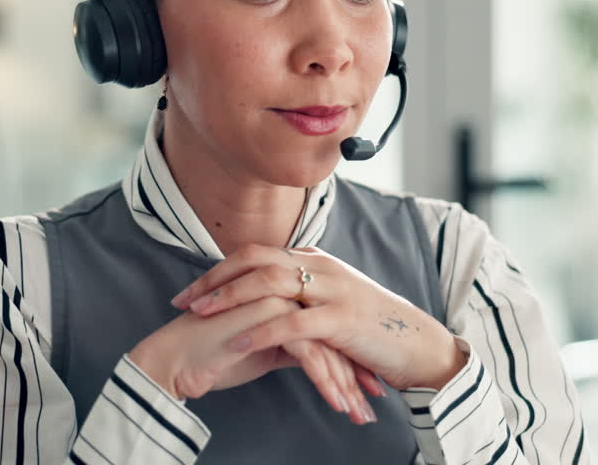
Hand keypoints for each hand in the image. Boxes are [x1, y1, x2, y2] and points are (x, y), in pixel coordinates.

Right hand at [129, 296, 380, 422]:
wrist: (177, 360)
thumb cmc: (217, 355)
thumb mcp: (266, 348)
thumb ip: (292, 343)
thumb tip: (319, 357)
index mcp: (286, 292)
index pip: (331, 323)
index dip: (353, 357)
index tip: (370, 384)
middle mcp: (286, 290)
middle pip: (335, 332)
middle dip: (358, 370)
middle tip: (376, 401)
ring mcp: (278, 301)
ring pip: (327, 344)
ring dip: (346, 383)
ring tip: (359, 413)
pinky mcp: (270, 320)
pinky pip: (310, 354)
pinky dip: (326, 383)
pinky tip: (338, 405)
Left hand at [170, 245, 467, 390]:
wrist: (415, 344)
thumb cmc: (370, 329)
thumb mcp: (331, 303)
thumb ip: (301, 296)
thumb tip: (263, 303)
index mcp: (315, 260)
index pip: (256, 254)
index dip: (219, 270)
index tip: (190, 292)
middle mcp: (321, 266)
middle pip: (256, 260)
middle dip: (215, 280)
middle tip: (182, 301)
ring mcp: (332, 289)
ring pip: (271, 282)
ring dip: (230, 298)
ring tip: (200, 316)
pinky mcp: (342, 318)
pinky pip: (293, 321)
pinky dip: (262, 329)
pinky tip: (238, 341)